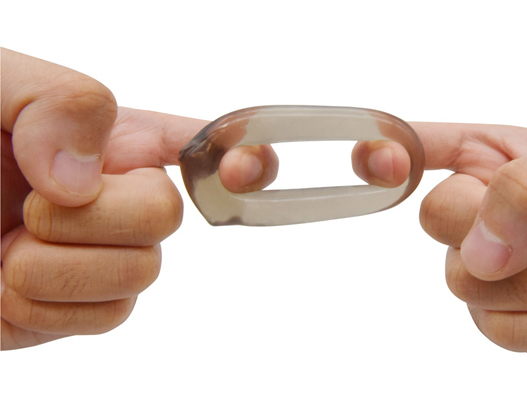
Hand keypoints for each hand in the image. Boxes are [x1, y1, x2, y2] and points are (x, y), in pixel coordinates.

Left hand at [0, 49, 276, 349]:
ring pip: (139, 276)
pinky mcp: (81, 309)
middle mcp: (121, 198)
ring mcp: (105, 257)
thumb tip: (85, 181)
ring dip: (53, 265)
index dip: (244, 156)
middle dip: (96, 216)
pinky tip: (6, 285)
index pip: (207, 144)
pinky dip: (39, 306)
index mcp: (115, 140)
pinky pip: (103, 317)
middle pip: (167, 216)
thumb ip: (58, 101)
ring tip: (8, 245)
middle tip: (34, 203)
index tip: (239, 170)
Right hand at [353, 124, 526, 352]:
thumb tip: (480, 253)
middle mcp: (486, 210)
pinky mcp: (512, 318)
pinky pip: (496, 330)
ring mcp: (495, 268)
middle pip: (434, 219)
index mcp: (499, 157)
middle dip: (491, 228)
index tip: (382, 164)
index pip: (421, 146)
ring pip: (462, 283)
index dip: (387, 151)